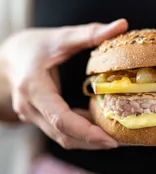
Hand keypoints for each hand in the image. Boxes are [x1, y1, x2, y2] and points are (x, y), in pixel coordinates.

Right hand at [0, 19, 127, 149]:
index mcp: (34, 88)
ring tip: (115, 136)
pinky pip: (61, 131)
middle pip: (64, 135)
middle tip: (121, 140)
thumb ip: (90, 33)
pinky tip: (98, 126)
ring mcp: (33, 116)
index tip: (111, 140)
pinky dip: (81, 132)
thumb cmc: (31, 47)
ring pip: (63, 137)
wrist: (9, 57)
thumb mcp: (60, 37)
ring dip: (88, 140)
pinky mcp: (40, 117)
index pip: (61, 119)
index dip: (87, 132)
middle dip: (93, 142)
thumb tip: (121, 25)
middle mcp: (30, 108)